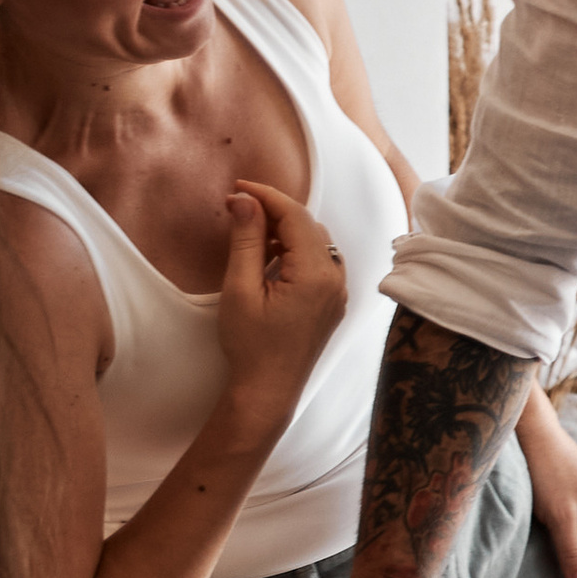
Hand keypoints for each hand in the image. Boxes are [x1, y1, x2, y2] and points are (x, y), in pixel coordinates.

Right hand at [216, 182, 349, 425]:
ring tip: (251, 232)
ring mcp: (338, 293)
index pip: (296, 217)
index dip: (266, 196)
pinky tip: (271, 257)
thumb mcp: (240, 288)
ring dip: (286, 230)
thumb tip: (245, 200)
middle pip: (309, 227)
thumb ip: (246, 240)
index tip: (238, 187)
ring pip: (316, 243)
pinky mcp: (333, 303)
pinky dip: (297, 251)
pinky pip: (320, 263)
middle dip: (275, 211)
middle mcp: (336, 280)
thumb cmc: (251, 345)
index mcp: (316, 274)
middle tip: (239, 207)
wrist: (268, 390)